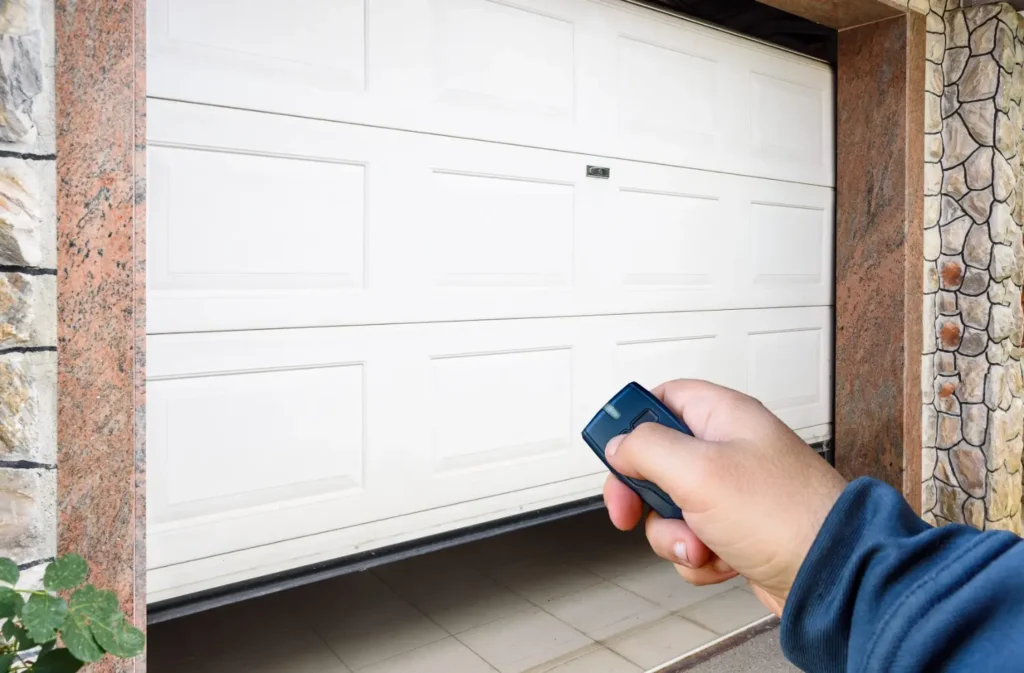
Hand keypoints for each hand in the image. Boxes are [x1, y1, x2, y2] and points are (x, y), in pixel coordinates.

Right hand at [602, 379, 846, 615]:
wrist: (832, 576)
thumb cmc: (785, 516)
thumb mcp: (699, 471)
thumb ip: (646, 449)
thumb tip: (618, 446)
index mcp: (723, 417)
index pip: (661, 399)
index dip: (630, 422)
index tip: (612, 451)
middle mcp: (728, 450)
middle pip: (656, 461)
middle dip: (645, 495)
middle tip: (633, 510)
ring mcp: (732, 494)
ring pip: (670, 509)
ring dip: (674, 535)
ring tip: (701, 543)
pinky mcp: (736, 532)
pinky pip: (692, 541)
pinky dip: (698, 557)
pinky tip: (721, 561)